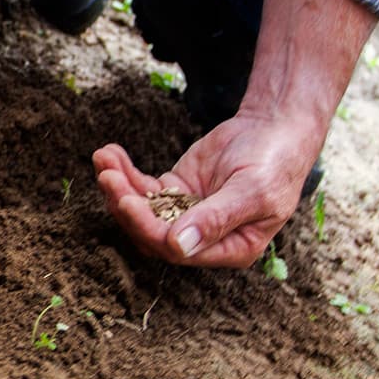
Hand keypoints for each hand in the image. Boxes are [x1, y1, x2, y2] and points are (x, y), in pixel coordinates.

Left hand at [92, 113, 322, 267]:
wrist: (275, 128)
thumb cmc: (274, 163)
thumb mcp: (253, 191)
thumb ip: (216, 219)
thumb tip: (179, 246)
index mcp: (230, 249)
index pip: (177, 250)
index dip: (148, 228)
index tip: (127, 201)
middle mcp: (203, 238)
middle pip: (151, 232)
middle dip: (125, 205)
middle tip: (107, 176)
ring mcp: (185, 214)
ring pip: (142, 210)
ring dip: (118, 187)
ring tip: (103, 159)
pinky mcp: (174, 190)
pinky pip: (142, 187)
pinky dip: (124, 172)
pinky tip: (109, 153)